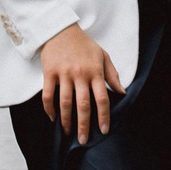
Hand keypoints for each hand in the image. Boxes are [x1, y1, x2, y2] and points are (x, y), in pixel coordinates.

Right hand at [39, 23, 120, 140]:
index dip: (103, 116)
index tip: (104, 130)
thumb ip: (112, 75)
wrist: (61, 29)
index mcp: (96, 72)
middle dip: (84, 125)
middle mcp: (80, 74)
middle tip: (83, 140)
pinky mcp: (49, 73)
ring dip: (66, 120)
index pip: (102, 99)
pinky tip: (52, 118)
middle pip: (83, 105)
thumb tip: (122, 93)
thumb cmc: (84, 45)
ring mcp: (64, 74)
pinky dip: (49, 108)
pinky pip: (48, 95)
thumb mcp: (103, 56)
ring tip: (68, 132)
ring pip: (65, 102)